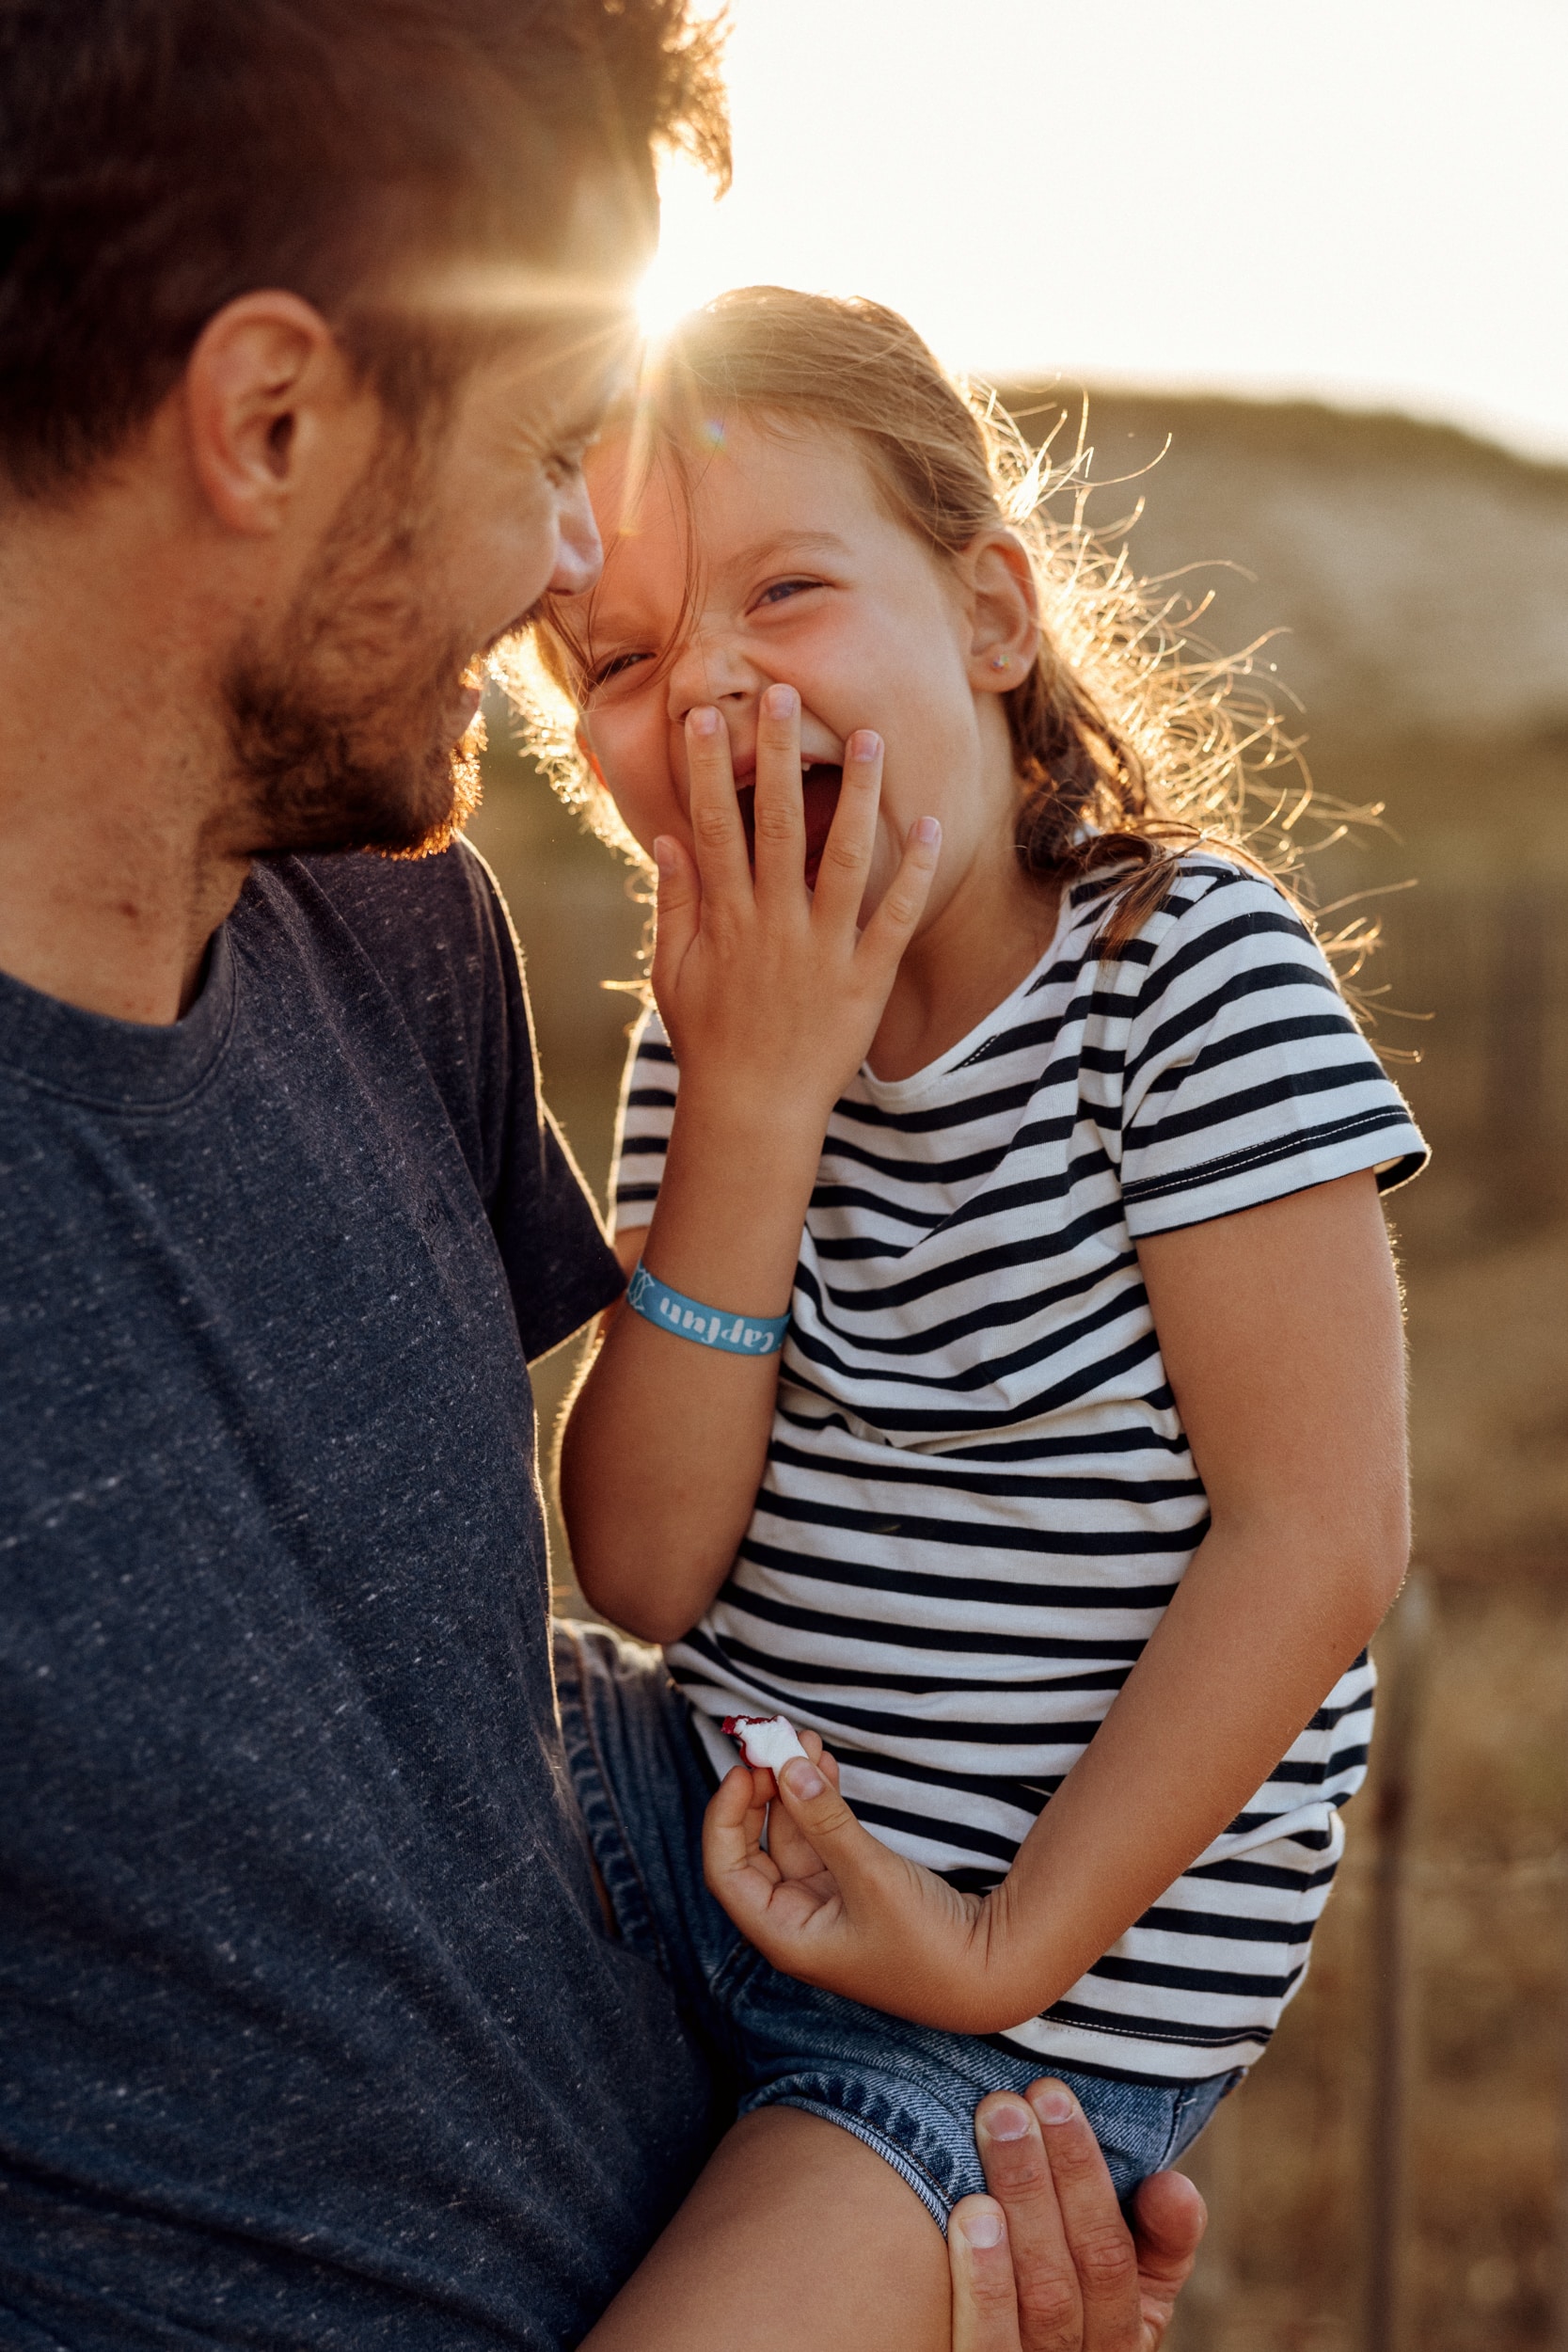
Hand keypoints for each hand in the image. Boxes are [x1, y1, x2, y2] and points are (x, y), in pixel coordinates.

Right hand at [651, 683, 939, 1127]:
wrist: (753, 1109)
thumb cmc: (710, 1040)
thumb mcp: (673, 973)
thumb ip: (675, 904)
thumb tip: (668, 839)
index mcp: (725, 919)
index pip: (713, 827)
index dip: (707, 769)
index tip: (704, 715)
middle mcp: (773, 925)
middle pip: (776, 825)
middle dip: (779, 757)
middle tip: (785, 694)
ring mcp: (822, 951)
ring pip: (843, 858)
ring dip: (858, 795)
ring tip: (870, 737)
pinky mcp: (865, 979)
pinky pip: (893, 918)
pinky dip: (913, 874)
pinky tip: (929, 826)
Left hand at [702, 1743, 1021, 2033]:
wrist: (988, 1973)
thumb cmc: (927, 1944)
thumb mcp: (871, 1875)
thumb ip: (826, 1821)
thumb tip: (787, 1768)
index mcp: (785, 1935)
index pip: (726, 1872)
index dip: (725, 1817)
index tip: (744, 1769)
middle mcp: (796, 1923)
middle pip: (753, 1851)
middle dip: (761, 1795)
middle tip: (775, 1747)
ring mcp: (825, 1906)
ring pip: (792, 1839)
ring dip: (794, 1791)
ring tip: (805, 1741)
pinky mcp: (853, 1892)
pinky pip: (823, 1841)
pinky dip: (820, 1805)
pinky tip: (824, 1768)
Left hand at [950, 2080, 1205, 2350]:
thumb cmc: (1077, 2313)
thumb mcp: (1131, 2293)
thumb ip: (1160, 2239)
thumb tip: (1176, 2183)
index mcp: (1127, 2331)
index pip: (1115, 2250)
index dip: (1086, 2173)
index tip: (1054, 2097)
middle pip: (1075, 2270)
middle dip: (1045, 2177)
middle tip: (1010, 2103)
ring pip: (1041, 2301)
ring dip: (1020, 2212)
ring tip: (996, 2139)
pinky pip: (991, 2346)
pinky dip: (985, 2283)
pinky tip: (970, 2219)